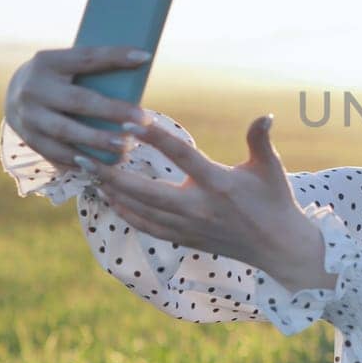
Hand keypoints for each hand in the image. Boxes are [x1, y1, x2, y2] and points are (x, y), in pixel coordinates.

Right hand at [3, 46, 152, 166]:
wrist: (12, 96)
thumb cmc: (57, 79)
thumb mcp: (66, 66)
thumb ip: (93, 68)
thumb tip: (140, 65)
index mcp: (48, 62)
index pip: (85, 58)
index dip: (114, 57)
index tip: (145, 58)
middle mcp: (34, 88)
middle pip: (77, 101)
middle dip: (112, 111)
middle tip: (143, 121)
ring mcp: (28, 116)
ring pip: (65, 132)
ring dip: (98, 142)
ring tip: (126, 147)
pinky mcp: (29, 139)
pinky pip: (57, 153)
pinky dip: (82, 161)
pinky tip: (104, 165)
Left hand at [78, 113, 330, 288]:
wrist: (279, 248)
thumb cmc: (275, 202)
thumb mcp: (270, 168)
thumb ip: (260, 139)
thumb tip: (265, 114)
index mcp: (218, 184)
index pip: (181, 155)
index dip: (154, 139)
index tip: (128, 123)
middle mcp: (198, 207)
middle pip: (144, 191)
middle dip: (110, 174)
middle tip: (82, 156)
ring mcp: (188, 226)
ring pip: (139, 210)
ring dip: (112, 193)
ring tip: (88, 175)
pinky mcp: (184, 238)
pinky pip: (146, 226)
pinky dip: (124, 213)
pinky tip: (110, 200)